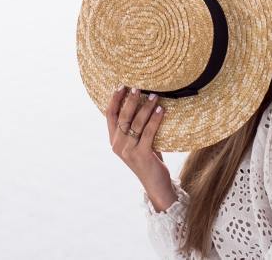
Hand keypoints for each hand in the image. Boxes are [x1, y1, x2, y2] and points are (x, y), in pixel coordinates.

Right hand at [104, 86, 176, 211]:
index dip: (114, 100)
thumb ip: (137, 129)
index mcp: (114, 141)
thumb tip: (145, 103)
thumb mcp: (139, 143)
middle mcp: (117, 145)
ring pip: (135, 123)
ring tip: (155, 95)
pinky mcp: (141, 155)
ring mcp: (128, 151)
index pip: (109, 116)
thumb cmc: (150, 161)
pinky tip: (161, 110)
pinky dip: (155, 119)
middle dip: (130, 100)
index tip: (121, 86)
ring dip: (145, 107)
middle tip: (138, 87)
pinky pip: (148, 132)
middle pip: (122, 117)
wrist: (156, 185)